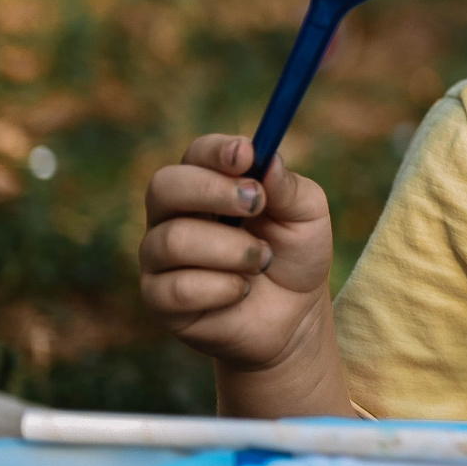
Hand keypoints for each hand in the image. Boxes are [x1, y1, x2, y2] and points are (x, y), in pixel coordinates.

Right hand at [138, 135, 335, 375]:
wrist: (295, 314)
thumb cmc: (295, 254)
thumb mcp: (307, 215)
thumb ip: (289, 187)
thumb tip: (267, 160)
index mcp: (207, 184)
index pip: (196, 154)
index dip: (216, 151)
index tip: (247, 155)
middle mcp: (174, 215)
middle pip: (164, 186)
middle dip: (213, 191)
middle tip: (256, 203)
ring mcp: (160, 257)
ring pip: (174, 240)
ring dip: (232, 250)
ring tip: (262, 261)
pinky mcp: (158, 298)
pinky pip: (179, 287)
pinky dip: (223, 288)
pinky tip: (240, 291)